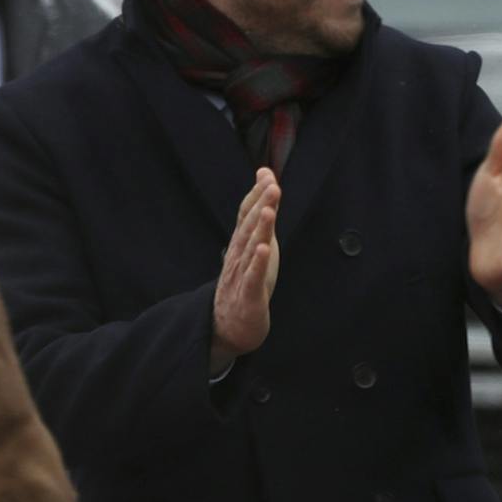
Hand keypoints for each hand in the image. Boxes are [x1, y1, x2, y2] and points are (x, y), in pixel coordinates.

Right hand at [211, 168, 280, 373]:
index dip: (256, 195)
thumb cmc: (246, 283)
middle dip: (260, 205)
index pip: (246, 215)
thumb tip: (266, 186)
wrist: (229, 327)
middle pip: (249, 227)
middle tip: (271, 185)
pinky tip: (265, 250)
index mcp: (241, 245)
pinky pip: (252, 279)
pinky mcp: (248, 297)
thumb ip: (261, 218)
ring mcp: (241, 277)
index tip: (267, 174)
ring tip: (269, 210)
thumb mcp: (257, 248)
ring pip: (251, 250)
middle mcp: (238, 257)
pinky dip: (258, 264)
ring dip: (260, 229)